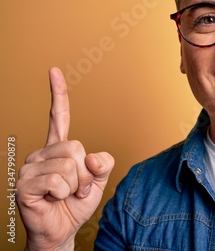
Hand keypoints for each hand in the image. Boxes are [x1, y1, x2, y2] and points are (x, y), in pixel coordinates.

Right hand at [16, 67, 114, 250]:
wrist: (61, 231)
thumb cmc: (75, 204)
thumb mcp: (98, 181)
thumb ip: (102, 164)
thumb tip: (93, 157)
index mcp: (58, 149)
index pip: (58, 117)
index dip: (57, 94)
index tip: (54, 71)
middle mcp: (42, 154)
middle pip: (76, 147)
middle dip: (85, 173)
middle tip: (76, 187)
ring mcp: (31, 168)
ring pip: (69, 166)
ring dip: (76, 186)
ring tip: (65, 195)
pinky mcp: (24, 184)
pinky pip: (59, 182)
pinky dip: (65, 194)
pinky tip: (53, 199)